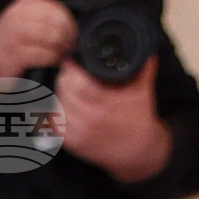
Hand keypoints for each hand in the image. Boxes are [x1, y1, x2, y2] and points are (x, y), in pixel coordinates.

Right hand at [0, 0, 83, 82]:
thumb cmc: (4, 46)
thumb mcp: (18, 23)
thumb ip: (37, 16)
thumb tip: (67, 19)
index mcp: (20, 6)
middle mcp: (17, 15)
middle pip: (53, 12)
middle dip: (68, 27)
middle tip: (73, 39)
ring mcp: (14, 34)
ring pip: (49, 33)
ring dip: (62, 43)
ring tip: (65, 51)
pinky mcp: (14, 53)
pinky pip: (42, 53)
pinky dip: (53, 57)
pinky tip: (55, 60)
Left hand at [54, 55, 170, 181]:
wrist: (136, 152)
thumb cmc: (139, 119)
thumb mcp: (144, 89)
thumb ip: (143, 66)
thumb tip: (143, 46)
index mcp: (105, 104)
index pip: (78, 82)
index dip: (71, 67)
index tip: (70, 58)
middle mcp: (89, 120)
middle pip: (64, 91)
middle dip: (65, 77)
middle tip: (69, 69)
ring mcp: (78, 133)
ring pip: (56, 105)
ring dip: (59, 93)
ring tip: (67, 84)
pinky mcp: (71, 143)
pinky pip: (54, 123)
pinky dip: (56, 110)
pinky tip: (63, 102)